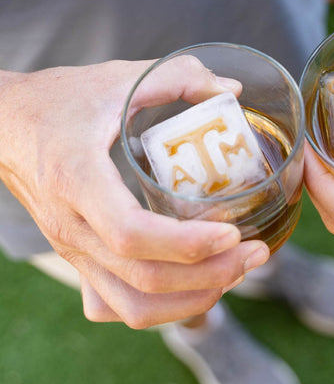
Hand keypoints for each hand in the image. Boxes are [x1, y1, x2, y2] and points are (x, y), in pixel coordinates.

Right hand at [0, 58, 269, 327]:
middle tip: (257, 254)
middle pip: (143, 278)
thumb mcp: (118, 77)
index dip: (188, 243)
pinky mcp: (77, 258)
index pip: (131, 233)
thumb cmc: (59, 101)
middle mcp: (72, 226)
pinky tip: (195, 287)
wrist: (3, 125)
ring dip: (191, 300)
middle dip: (211, 275)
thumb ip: (180, 75)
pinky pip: (117, 304)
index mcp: (78, 179)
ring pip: (131, 305)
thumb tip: (233, 92)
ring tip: (237, 274)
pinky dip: (162, 308)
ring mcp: (72, 249)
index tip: (235, 233)